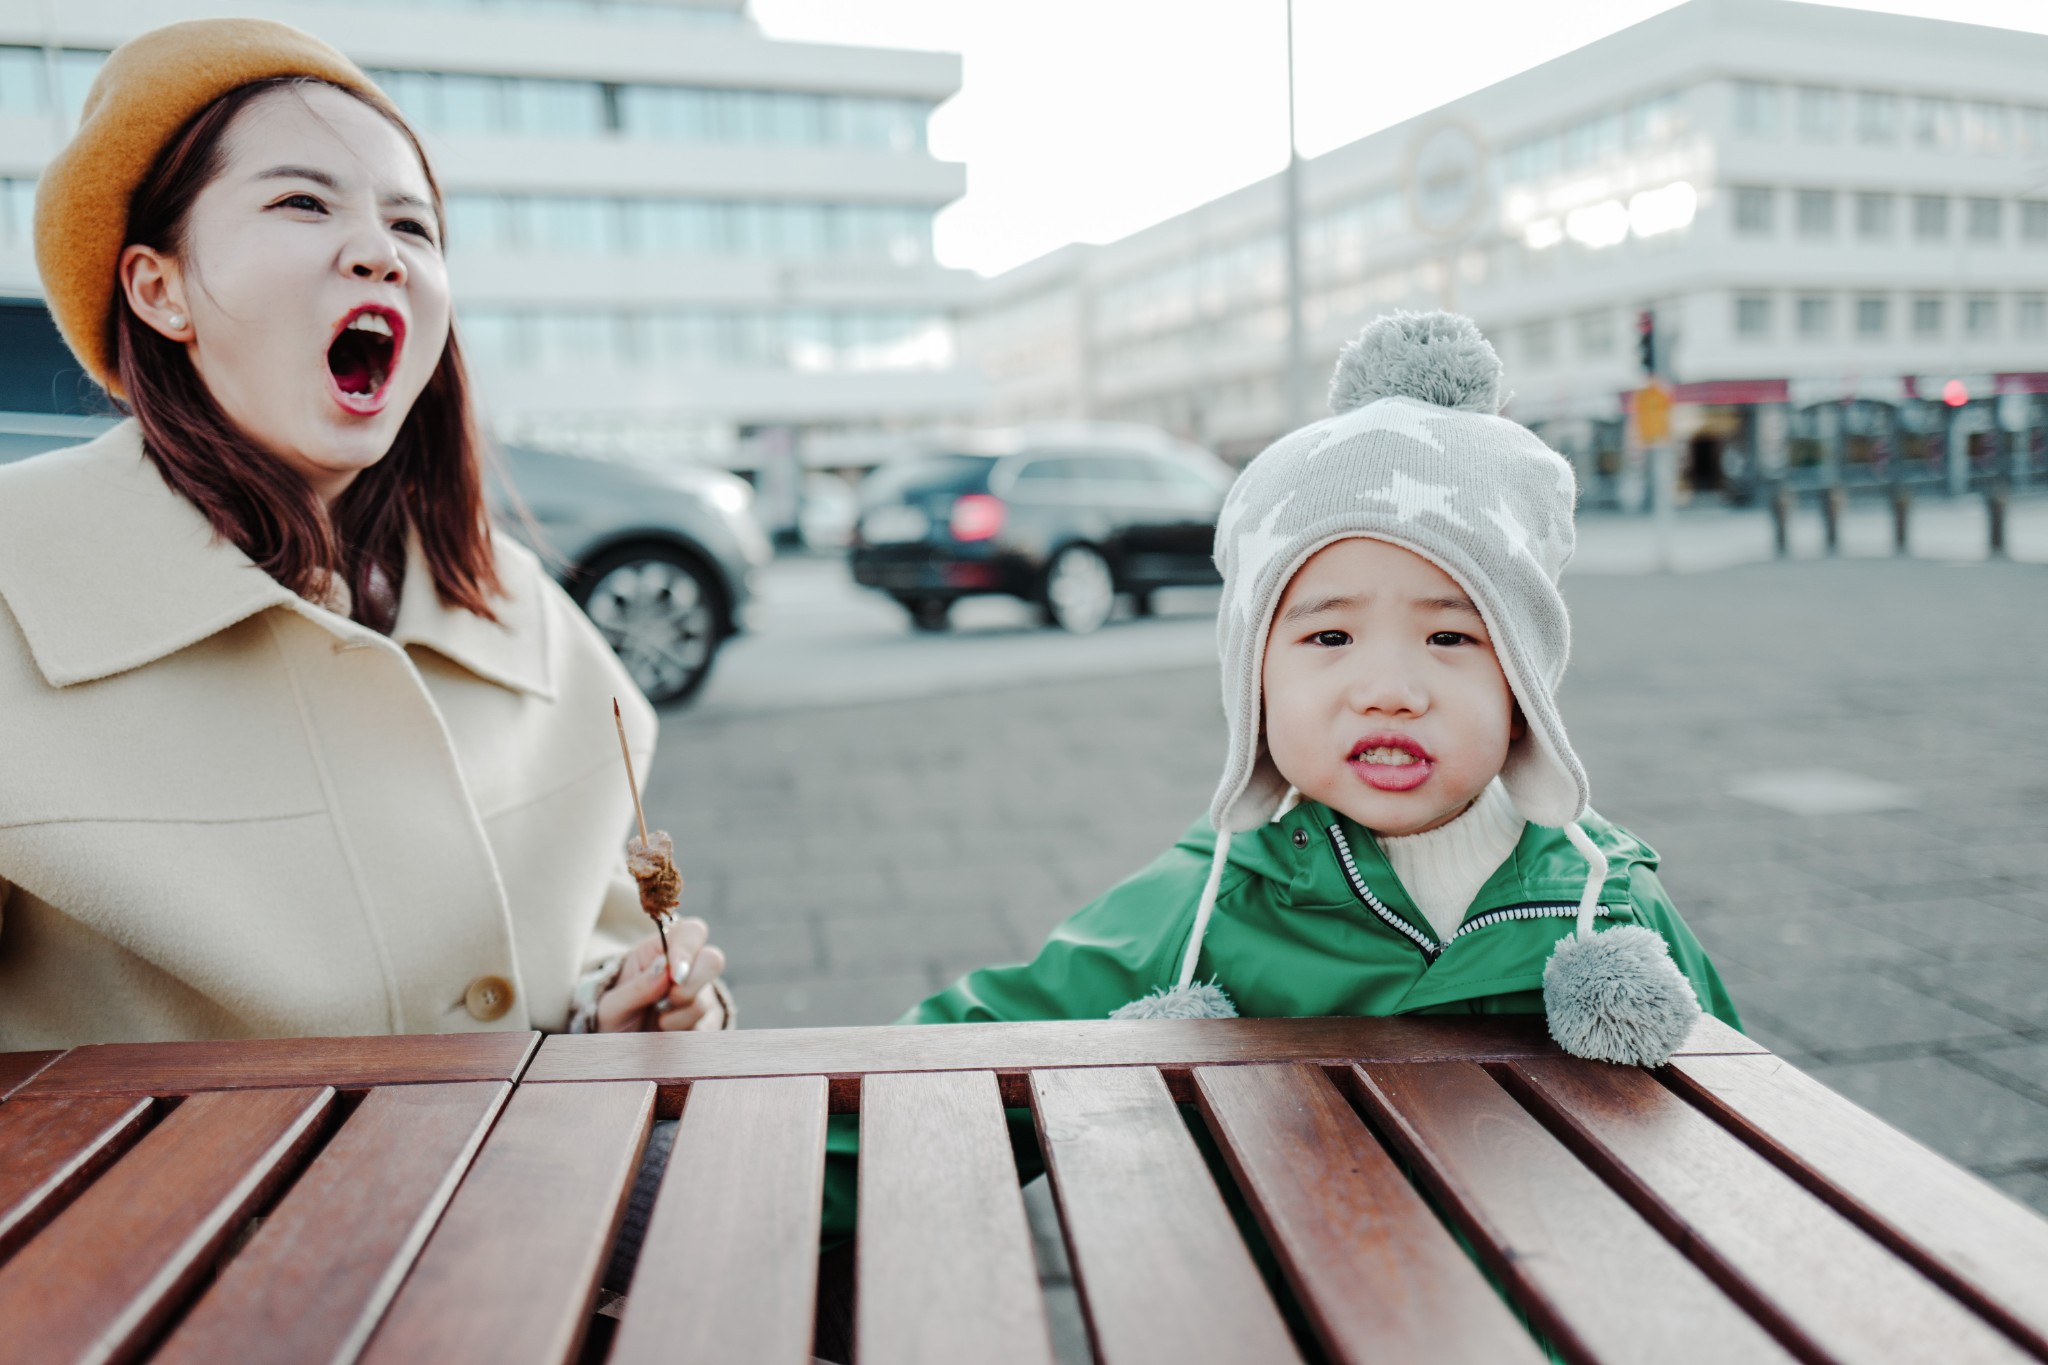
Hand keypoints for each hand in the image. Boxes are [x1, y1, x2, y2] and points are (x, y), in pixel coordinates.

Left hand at [594, 919, 728, 1032]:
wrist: (618, 1048)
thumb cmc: (615, 1016)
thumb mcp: (612, 1004)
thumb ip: (636, 987)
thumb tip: (664, 971)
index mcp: (662, 950)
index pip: (692, 932)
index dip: (687, 949)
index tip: (674, 975)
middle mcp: (689, 969)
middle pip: (713, 960)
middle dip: (689, 985)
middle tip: (666, 1002)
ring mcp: (702, 996)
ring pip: (704, 1003)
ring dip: (677, 1018)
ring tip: (657, 1022)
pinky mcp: (708, 1024)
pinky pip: (706, 1030)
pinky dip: (683, 1037)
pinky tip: (667, 1036)